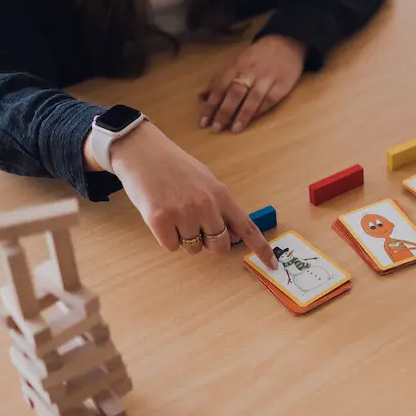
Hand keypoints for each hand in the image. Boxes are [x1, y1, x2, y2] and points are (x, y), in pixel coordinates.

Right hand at [98, 122, 278, 266]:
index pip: (247, 227)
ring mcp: (183, 213)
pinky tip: (161, 215)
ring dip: (185, 239)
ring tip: (175, 213)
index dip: (261, 248)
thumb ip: (222, 208)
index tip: (273, 264)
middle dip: (210, 242)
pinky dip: (166, 238)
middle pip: (220, 246)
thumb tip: (235, 236)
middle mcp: (206, 205)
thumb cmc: (175, 167)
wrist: (142, 151)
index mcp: (221, 194)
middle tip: (196, 225)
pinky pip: (171, 247)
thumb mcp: (206, 181)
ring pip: (194, 248)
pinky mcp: (160, 220)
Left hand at [199, 35, 307, 133]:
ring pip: (252, 98)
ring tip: (234, 129)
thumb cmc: (257, 56)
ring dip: (242, 114)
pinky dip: (260, 110)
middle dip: (224, 111)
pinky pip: (269, 100)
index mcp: (236, 66)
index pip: (220, 87)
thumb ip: (220, 80)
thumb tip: (201, 96)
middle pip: (234, 93)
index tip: (203, 121)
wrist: (286, 42)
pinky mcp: (282, 84)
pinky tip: (252, 120)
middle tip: (215, 128)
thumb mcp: (236, 63)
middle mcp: (250, 72)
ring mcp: (267, 78)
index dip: (211, 104)